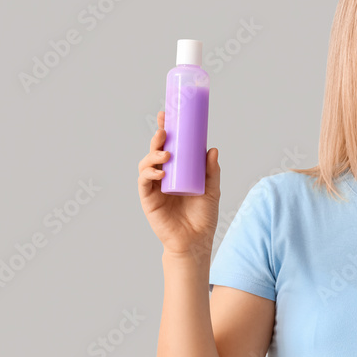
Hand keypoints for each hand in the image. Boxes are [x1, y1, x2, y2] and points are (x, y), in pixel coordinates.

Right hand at [137, 111, 220, 260]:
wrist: (195, 241)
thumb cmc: (203, 217)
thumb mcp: (212, 190)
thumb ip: (212, 171)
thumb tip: (212, 149)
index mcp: (179, 171)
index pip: (172, 147)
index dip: (168, 131)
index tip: (168, 115)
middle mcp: (165, 176)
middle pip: (156, 151)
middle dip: (158, 138)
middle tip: (164, 129)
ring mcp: (155, 187)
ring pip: (147, 164)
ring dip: (153, 155)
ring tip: (165, 154)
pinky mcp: (148, 199)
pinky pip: (144, 182)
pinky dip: (149, 174)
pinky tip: (160, 172)